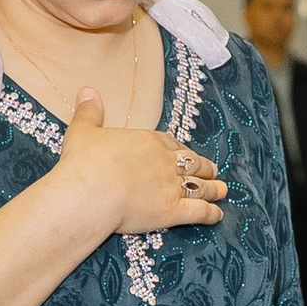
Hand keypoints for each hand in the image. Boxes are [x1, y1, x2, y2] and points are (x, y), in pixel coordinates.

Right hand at [49, 92, 228, 238]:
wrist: (88, 193)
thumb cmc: (83, 163)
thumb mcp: (83, 131)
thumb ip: (89, 112)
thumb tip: (88, 90)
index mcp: (148, 141)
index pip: (171, 144)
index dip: (180, 149)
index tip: (186, 153)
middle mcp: (164, 162)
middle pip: (190, 163)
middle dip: (203, 167)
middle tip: (213, 170)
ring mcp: (171, 186)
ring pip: (199, 186)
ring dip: (213, 188)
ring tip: (223, 190)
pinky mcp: (172, 211)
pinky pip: (198, 212)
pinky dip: (210, 214)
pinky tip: (218, 215)